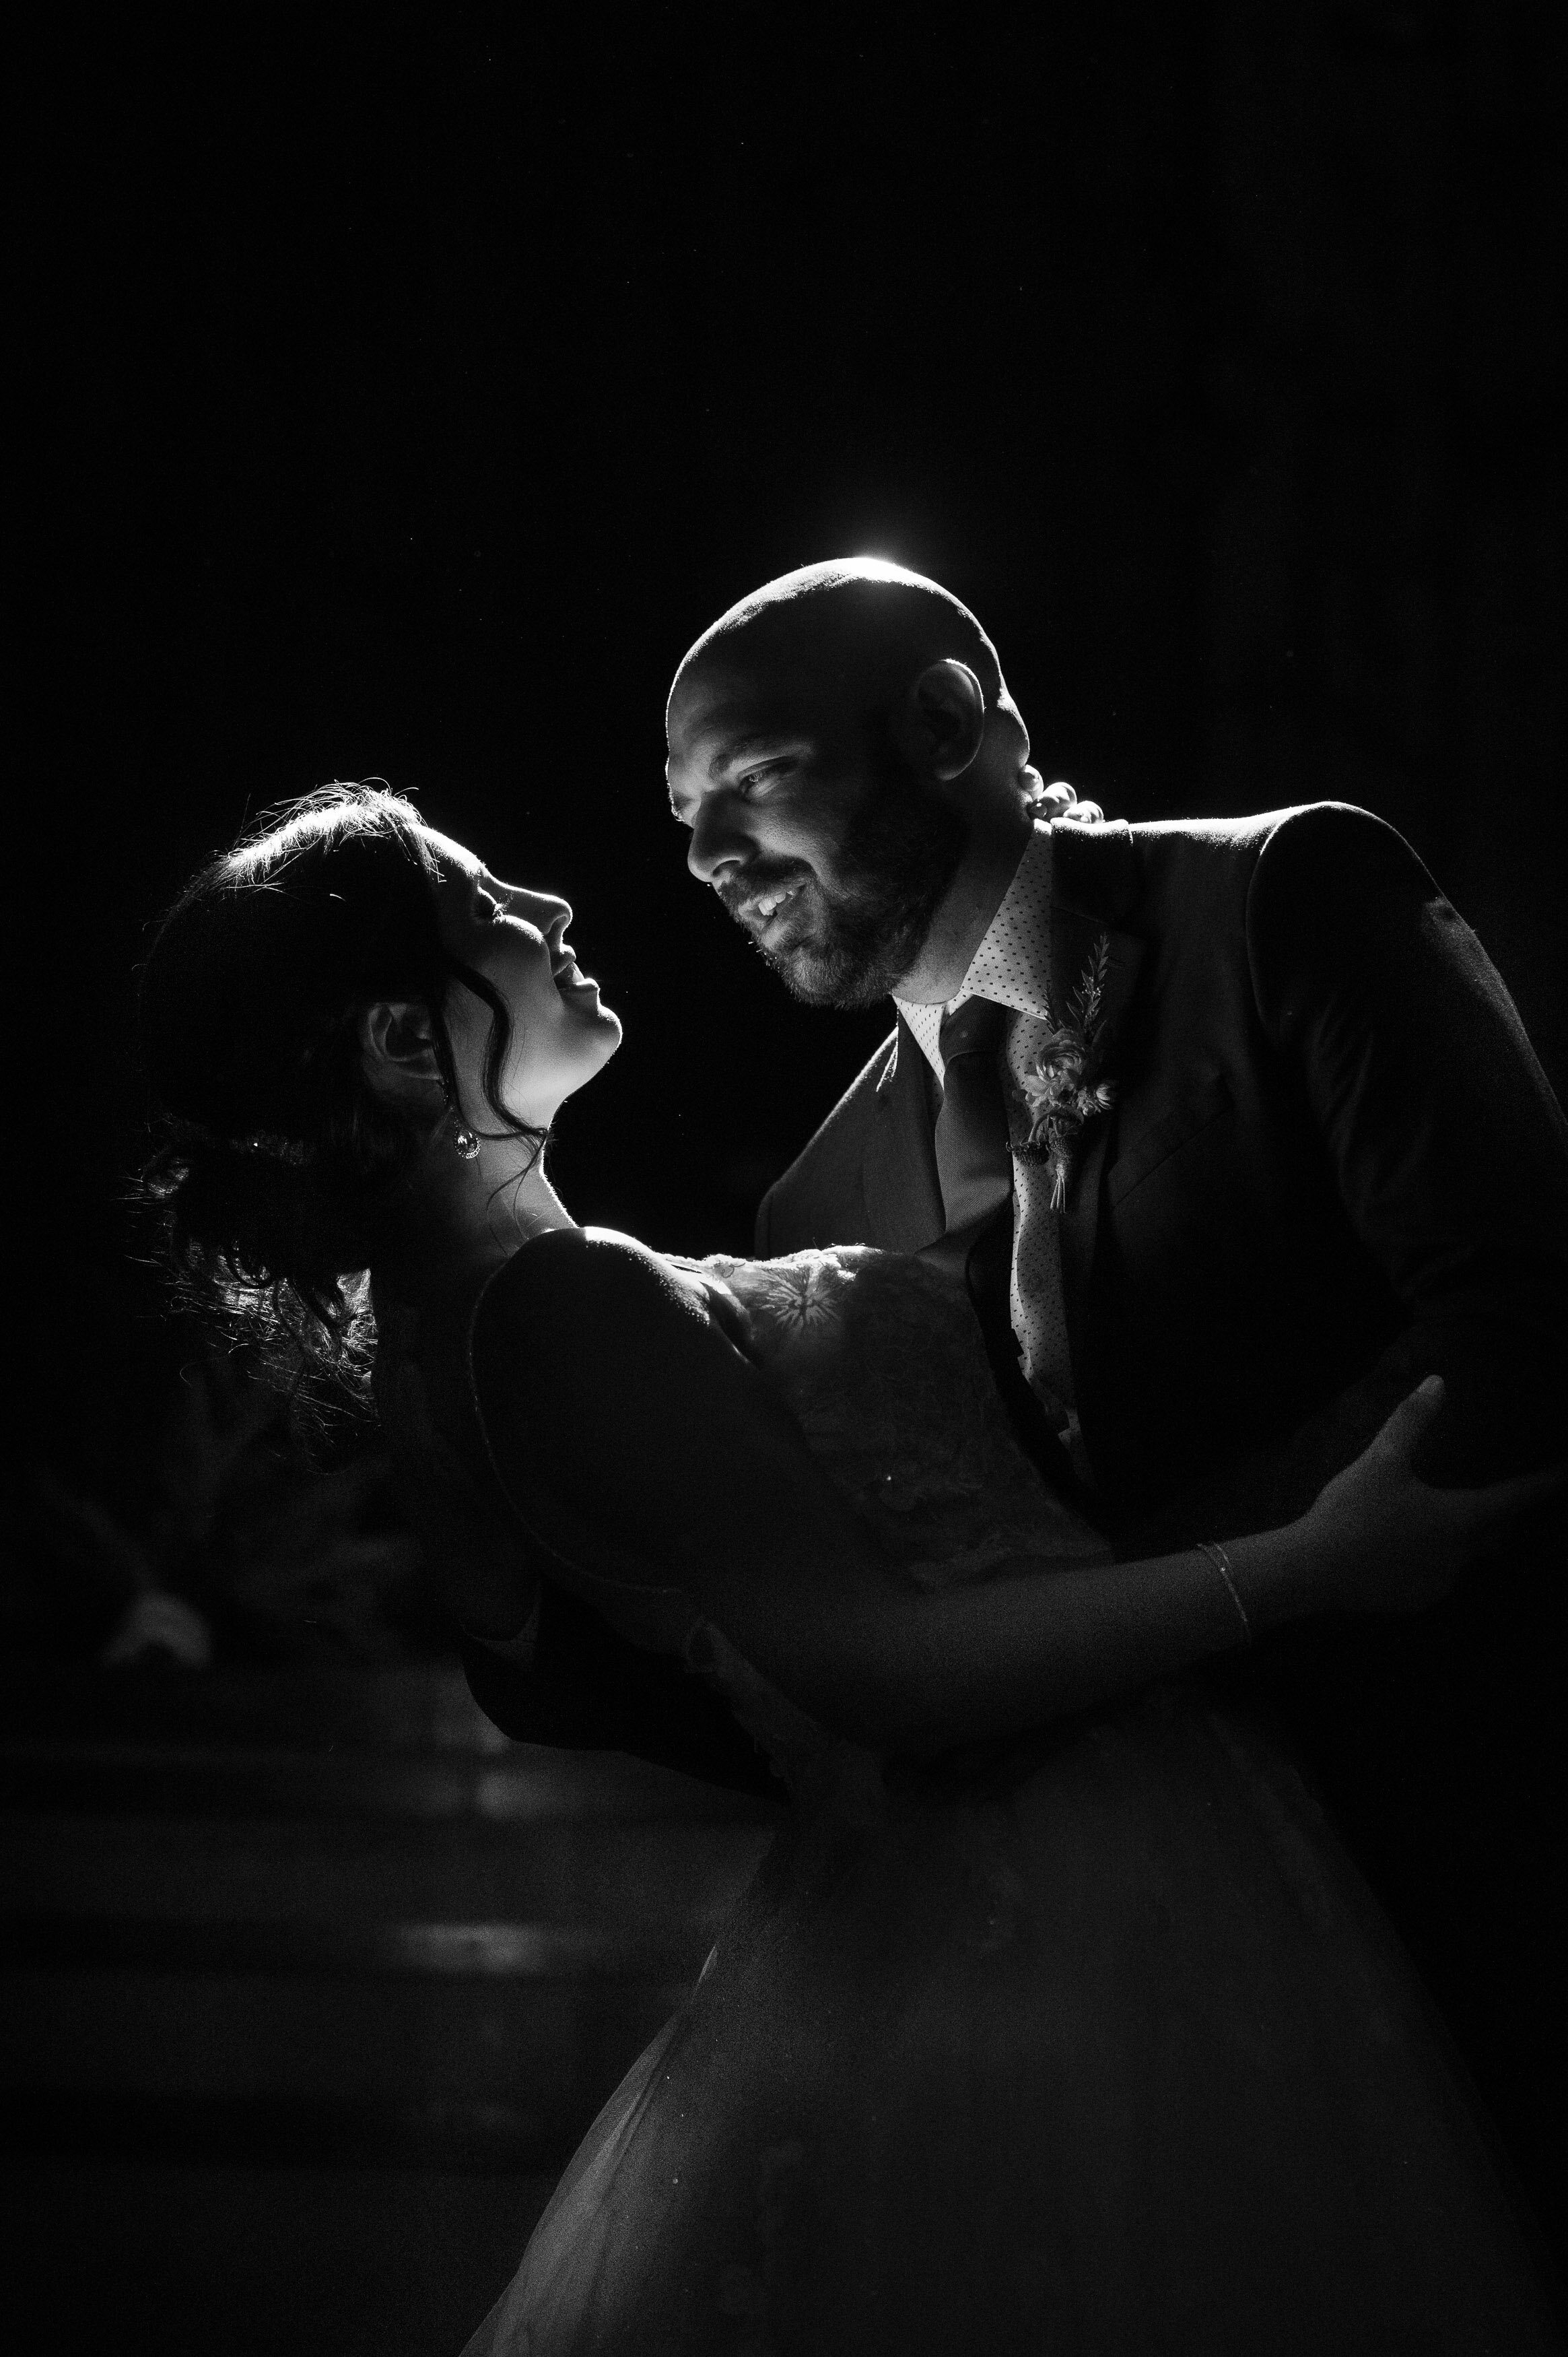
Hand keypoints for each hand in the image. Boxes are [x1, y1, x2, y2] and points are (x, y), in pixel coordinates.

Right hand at [1300, 1377, 1567, 1615]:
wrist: (1313, 1569)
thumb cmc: (1353, 1511)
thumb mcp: (1381, 1459)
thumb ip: (1412, 1421)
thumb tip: (1438, 1381)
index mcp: (1460, 1519)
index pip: (1515, 1498)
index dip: (1545, 1483)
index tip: (1566, 1473)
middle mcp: (1461, 1556)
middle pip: (1495, 1530)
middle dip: (1502, 1513)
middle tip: (1503, 1495)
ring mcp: (1440, 1582)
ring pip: (1467, 1555)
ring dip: (1465, 1537)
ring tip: (1446, 1518)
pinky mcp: (1417, 1600)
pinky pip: (1440, 1575)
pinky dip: (1435, 1559)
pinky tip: (1408, 1547)